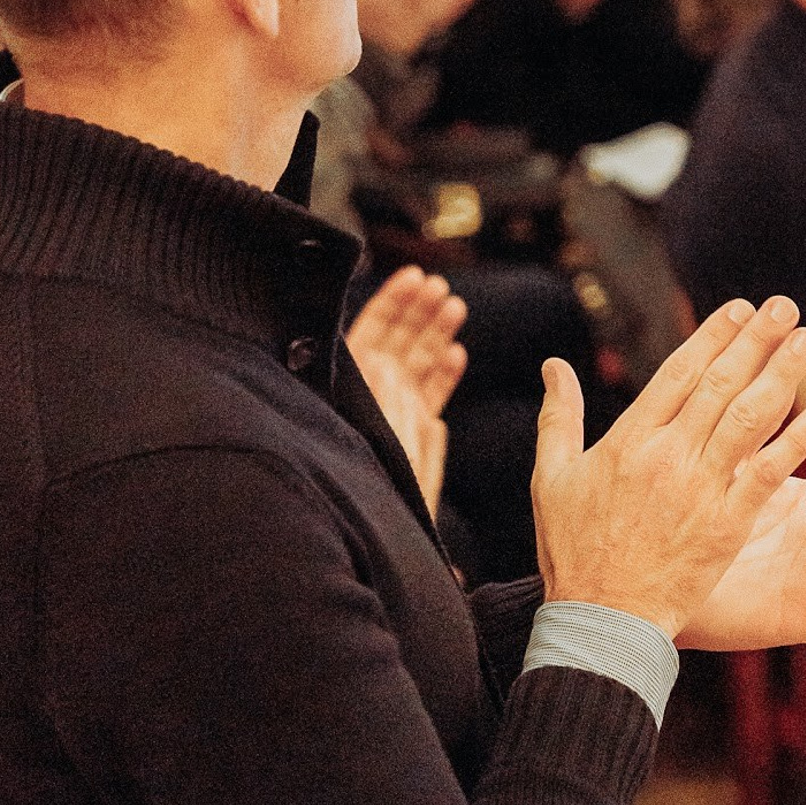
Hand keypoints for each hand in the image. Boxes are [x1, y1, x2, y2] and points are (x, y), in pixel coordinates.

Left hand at [345, 266, 467, 516]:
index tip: (414, 276)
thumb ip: (376, 404)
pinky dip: (443, 374)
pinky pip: (428, 397)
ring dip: (436, 334)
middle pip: (397, 342)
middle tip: (442, 287)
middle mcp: (372, 394)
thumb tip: (385, 363)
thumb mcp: (364, 441)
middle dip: (419, 312)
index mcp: (354, 387)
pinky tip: (456, 354)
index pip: (372, 332)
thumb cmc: (349, 484)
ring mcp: (393, 412)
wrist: (368, 529)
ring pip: (416, 364)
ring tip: (455, 307)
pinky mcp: (413, 433)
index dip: (393, 302)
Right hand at [532, 297, 805, 637]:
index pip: (679, 373)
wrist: (601, 621)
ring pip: (747, 418)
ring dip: (781, 375)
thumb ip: (558, 416)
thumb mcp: (551, 477)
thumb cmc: (573, 550)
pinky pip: (766, 473)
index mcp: (628, 440)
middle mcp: (668, 457)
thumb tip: (553, 365)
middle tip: (785, 307)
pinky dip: (796, 441)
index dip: (713, 336)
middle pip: (719, 384)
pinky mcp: (726, 525)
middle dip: (755, 340)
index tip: (739, 308)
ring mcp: (700, 490)